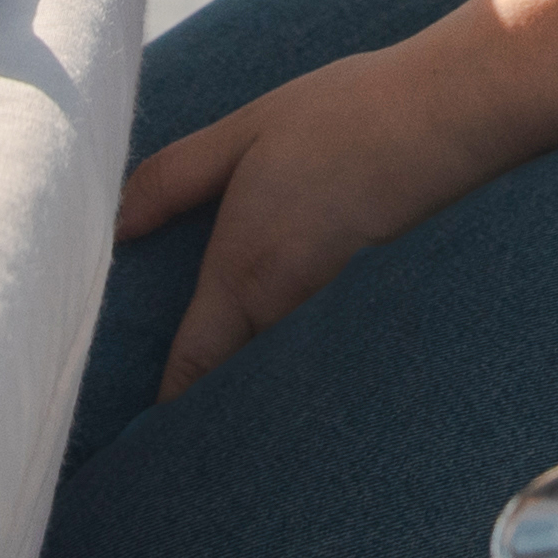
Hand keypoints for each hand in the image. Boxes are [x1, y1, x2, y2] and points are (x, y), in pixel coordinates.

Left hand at [114, 28, 550, 400]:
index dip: (162, 416)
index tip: (130, 440)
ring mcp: (326, 309)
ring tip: (198, 371)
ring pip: (265, 363)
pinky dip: (274, 345)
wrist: (446, 117)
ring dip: (235, 373)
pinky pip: (299, 340)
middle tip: (154, 410)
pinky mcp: (356, 297)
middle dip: (197, 403)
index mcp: (245, 274)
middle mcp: (284, 309)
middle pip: (230, 383)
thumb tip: (111, 225)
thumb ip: (171, 180)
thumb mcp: (240, 132)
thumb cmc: (339, 119)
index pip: (193, 374)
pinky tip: (259, 322)